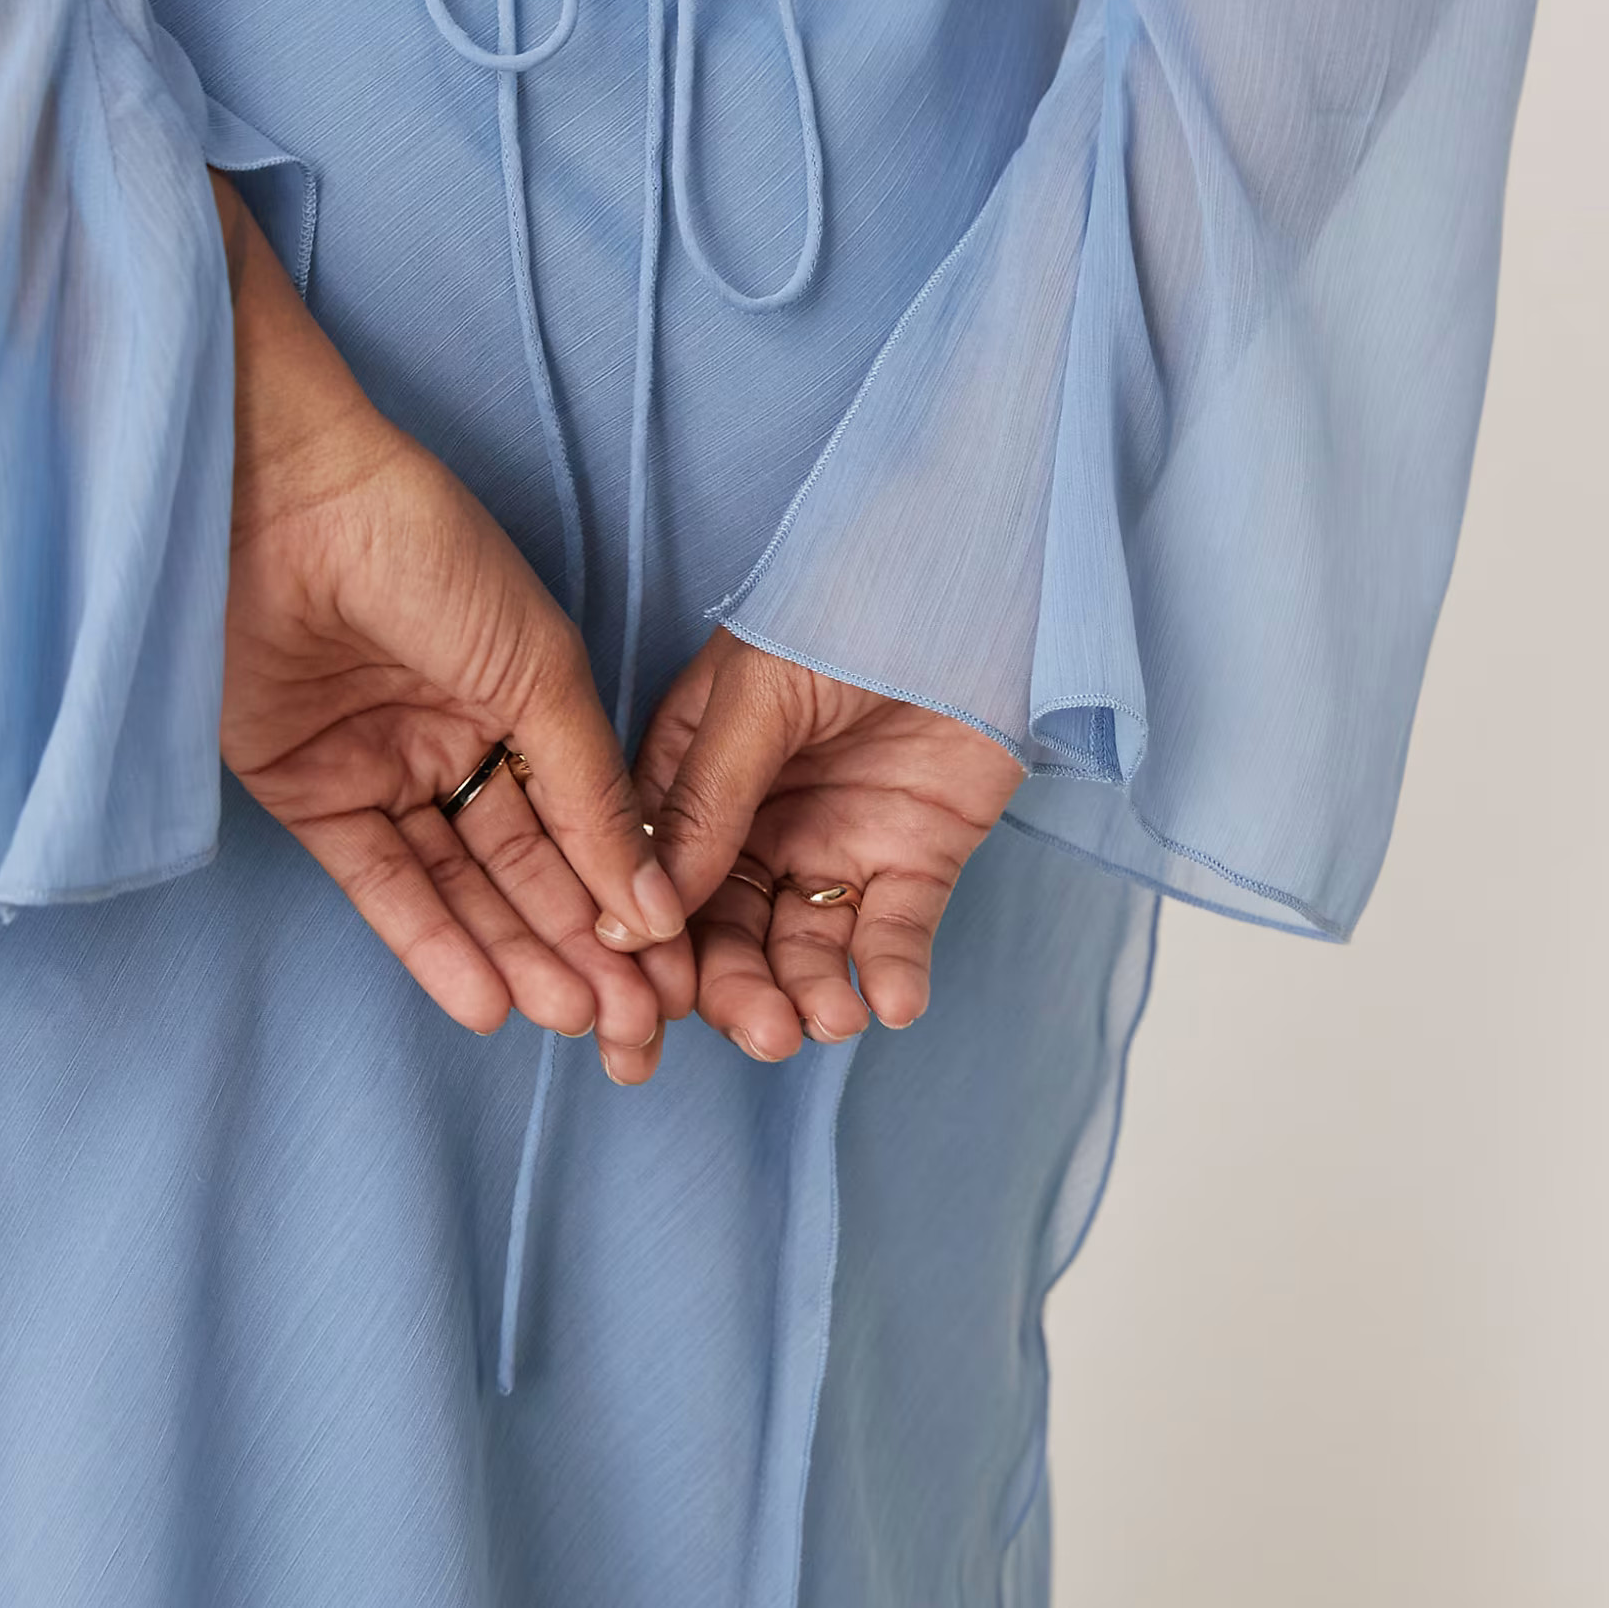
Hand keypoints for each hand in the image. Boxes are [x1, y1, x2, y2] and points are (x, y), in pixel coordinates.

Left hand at [210, 175, 692, 1080]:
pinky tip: (487, 999)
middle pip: (529, 869)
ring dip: (515, 957)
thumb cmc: (431, 553)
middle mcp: (458, 743)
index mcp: (526, 701)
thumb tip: (653, 907)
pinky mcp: (308, 797)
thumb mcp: (540, 670)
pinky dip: (432, 945)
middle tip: (630, 1028)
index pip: (586, 822)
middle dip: (580, 950)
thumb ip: (593, 795)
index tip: (673, 979)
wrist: (284, 504)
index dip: (626, 902)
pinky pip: (381, 886)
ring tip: (567, 1022)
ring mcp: (383, 771)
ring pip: (462, 889)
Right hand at [633, 630, 1022, 1061]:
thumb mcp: (756, 694)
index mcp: (693, 777)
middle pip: (728, 934)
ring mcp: (835, 842)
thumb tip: (640, 911)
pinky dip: (893, 975)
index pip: (658, 881)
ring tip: (827, 1019)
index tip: (656, 1010)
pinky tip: (893, 1000)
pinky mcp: (915, 857)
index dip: (655, 950)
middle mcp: (756, 824)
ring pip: (805, 948)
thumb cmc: (844, 604)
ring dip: (811, 995)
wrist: (969, 578)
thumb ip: (706, 800)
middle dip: (738, 992)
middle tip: (764, 1030)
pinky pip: (896, 933)